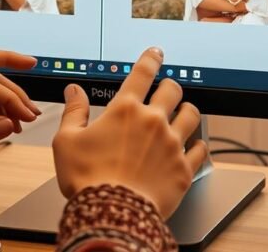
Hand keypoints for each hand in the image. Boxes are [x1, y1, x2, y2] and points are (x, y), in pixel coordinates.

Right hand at [52, 47, 207, 217]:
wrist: (111, 215)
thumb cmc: (87, 179)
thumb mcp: (66, 141)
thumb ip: (74, 112)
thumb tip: (73, 91)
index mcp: (125, 110)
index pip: (142, 73)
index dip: (151, 58)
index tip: (156, 53)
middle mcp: (153, 121)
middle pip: (173, 90)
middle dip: (170, 87)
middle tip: (167, 90)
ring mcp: (172, 144)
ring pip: (193, 115)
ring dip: (188, 111)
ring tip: (184, 113)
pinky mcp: (184, 169)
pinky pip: (201, 149)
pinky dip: (198, 145)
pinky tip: (194, 146)